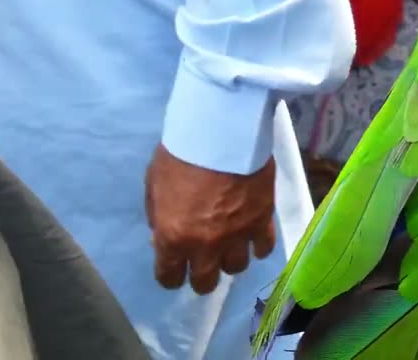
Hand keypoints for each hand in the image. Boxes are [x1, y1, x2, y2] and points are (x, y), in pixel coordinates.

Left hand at [144, 144, 276, 294]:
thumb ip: (158, 217)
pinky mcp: (262, 221)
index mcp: (173, 238)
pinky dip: (257, 246)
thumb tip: (163, 236)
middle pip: (205, 283)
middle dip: (201, 276)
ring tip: (230, 244)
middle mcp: (205, 245)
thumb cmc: (181, 155)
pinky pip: (264, 249)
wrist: (221, 133)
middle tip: (203, 262)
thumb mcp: (154, 186)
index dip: (170, 276)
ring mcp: (237, 236)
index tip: (174, 269)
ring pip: (236, 268)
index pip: (169, 278)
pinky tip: (253, 236)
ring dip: (230, 258)